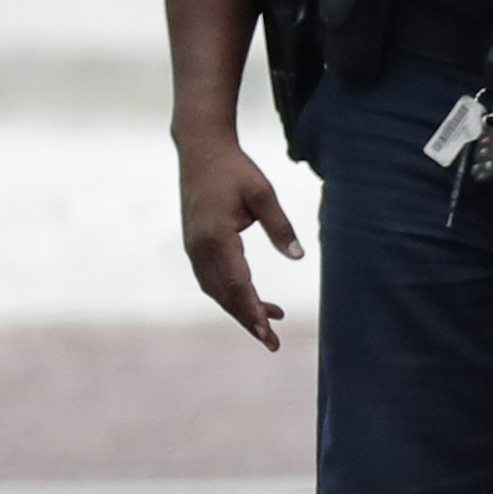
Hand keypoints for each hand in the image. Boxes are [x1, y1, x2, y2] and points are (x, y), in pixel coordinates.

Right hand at [178, 135, 301, 350]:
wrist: (200, 150)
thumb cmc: (235, 170)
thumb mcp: (263, 194)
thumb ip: (280, 226)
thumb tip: (298, 257)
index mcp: (216, 237)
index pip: (237, 283)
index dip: (253, 311)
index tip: (267, 332)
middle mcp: (199, 248)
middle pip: (225, 294)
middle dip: (247, 320)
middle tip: (271, 343)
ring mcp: (193, 248)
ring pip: (217, 290)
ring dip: (240, 308)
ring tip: (270, 321)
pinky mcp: (195, 245)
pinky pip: (212, 278)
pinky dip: (231, 293)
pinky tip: (252, 298)